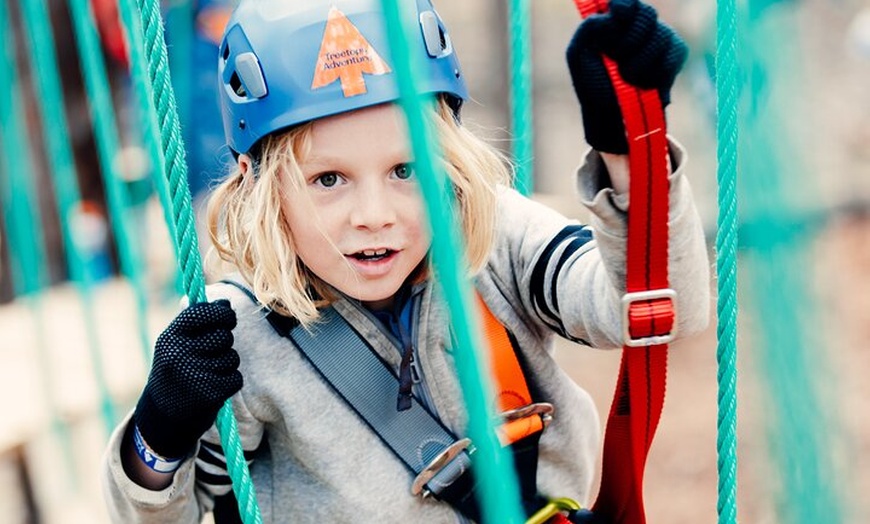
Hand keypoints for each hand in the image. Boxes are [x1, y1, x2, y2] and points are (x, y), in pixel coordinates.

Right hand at [133, 300, 241, 458]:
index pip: (204, 313)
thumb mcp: (177, 342)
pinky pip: (236, 378)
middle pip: (224, 336)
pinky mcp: (208, 394)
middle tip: (212, 353)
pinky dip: (231, 382)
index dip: (222, 313)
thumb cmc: (176, 370)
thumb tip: (226, 303)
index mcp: (170, 337)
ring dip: (227, 364)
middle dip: (225, 343)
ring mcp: (193, 375)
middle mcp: (179, 354)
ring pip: (232, 358)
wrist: (162, 415)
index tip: (228, 318)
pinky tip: (215, 387)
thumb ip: (199, 321)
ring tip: (209, 372)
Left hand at [566, 0, 687, 153]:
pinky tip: (645, 83)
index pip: (627, 2)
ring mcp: (659, 35)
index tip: (618, 14)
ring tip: (628, 78)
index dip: (626, 6)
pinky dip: (658, 72)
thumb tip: (609, 16)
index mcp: (614, 20)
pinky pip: (675, 53)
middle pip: (646, 15)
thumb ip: (590, 29)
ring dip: (641, 63)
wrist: (612, 112)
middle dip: (630, 41)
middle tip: (617, 62)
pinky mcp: (675, 52)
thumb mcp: (579, 55)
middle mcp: (638, 24)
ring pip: (661, 36)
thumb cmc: (593, 82)